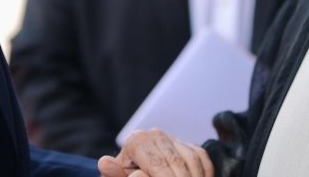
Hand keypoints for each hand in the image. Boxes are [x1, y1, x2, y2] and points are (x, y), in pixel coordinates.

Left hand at [97, 128, 212, 176]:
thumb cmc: (128, 176)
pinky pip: (201, 158)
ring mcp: (173, 138)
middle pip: (176, 162)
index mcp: (137, 141)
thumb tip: (104, 163)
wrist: (136, 171)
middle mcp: (156, 135)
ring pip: (192, 159)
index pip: (157, 164)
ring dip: (194, 175)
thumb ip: (116, 174)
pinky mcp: (188, 144)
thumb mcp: (120, 176)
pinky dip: (203, 172)